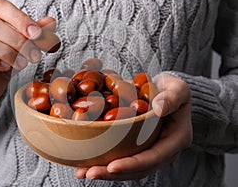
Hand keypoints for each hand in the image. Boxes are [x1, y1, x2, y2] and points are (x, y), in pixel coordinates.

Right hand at [0, 0, 56, 105]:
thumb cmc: (7, 56)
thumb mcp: (25, 43)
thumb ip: (36, 32)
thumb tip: (51, 22)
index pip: (0, 7)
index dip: (20, 19)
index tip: (37, 35)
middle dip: (18, 41)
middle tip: (35, 56)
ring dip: (6, 52)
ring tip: (23, 63)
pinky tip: (6, 67)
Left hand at [75, 73, 192, 179]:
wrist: (167, 92)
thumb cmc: (173, 89)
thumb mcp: (178, 87)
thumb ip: (173, 96)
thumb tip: (159, 108)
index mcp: (176, 139)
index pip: (154, 157)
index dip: (132, 164)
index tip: (112, 166)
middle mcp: (164, 151)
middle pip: (138, 169)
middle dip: (113, 174)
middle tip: (89, 173)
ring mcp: (151, 151)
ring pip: (129, 169)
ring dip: (106, 172)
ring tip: (83, 172)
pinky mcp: (140, 148)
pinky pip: (123, 158)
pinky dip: (105, 162)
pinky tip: (87, 162)